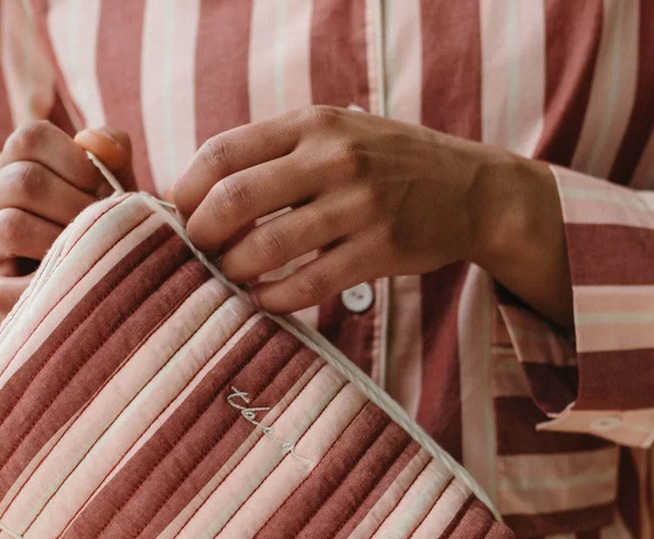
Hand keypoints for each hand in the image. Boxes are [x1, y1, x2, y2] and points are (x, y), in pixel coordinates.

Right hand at [0, 120, 135, 320]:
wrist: (98, 297)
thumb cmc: (103, 233)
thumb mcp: (113, 189)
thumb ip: (112, 154)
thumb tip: (92, 141)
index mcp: (11, 166)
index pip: (30, 139)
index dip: (77, 162)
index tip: (105, 189)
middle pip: (23, 182)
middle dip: (76, 206)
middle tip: (107, 230)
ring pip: (11, 226)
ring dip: (62, 242)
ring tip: (91, 255)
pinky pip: (9, 285)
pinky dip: (49, 285)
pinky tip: (74, 285)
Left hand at [172, 105, 571, 326]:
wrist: (472, 189)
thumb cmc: (388, 164)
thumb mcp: (336, 134)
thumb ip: (277, 154)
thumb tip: (203, 195)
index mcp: (312, 124)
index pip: (223, 152)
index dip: (187, 190)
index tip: (181, 216)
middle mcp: (333, 158)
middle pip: (235, 200)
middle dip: (202, 236)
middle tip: (199, 254)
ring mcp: (358, 205)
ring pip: (267, 247)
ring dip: (235, 272)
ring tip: (232, 277)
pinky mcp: (379, 250)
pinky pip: (308, 284)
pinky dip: (275, 299)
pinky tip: (266, 300)